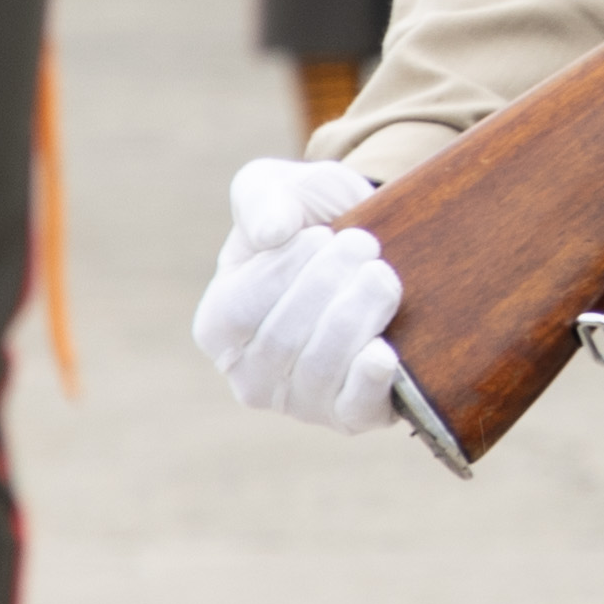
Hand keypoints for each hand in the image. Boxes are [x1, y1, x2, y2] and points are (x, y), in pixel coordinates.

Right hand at [193, 156, 407, 431]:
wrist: (375, 249)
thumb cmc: (310, 219)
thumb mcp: (280, 189)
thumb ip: (262, 197)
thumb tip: (272, 232)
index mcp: (219, 324)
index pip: (240, 310)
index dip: (284, 271)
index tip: (323, 235)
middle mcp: (250, 375)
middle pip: (283, 341)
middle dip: (329, 285)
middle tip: (364, 245)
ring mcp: (300, 402)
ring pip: (320, 370)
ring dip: (356, 316)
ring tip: (382, 275)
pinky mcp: (351, 414)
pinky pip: (353, 409)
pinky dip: (368, 381)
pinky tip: (384, 351)